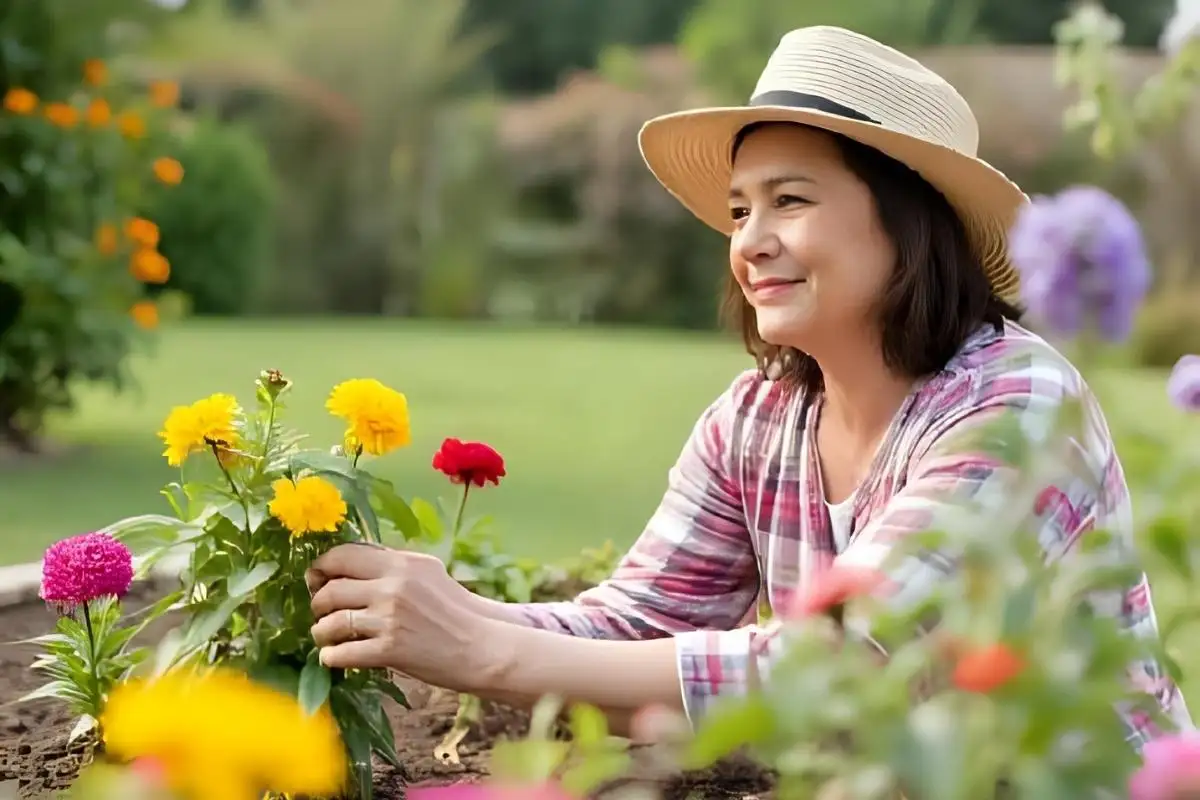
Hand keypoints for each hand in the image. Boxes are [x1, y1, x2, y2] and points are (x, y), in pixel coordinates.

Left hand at [307, 544, 498, 692]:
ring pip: (330, 623)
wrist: (480, 646)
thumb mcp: (428, 572)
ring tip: (326, 637)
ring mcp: (389, 619)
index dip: (321, 568)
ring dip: (321, 633)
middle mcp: (392, 586)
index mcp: (401, 563)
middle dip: (317, 604)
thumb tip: (351, 564)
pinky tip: (335, 657)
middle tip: (321, 613)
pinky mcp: (389, 650)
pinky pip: (341, 653)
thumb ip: (392, 565)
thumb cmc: (455, 609)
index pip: (343, 556)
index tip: (317, 580)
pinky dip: (331, 657)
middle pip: (330, 590)